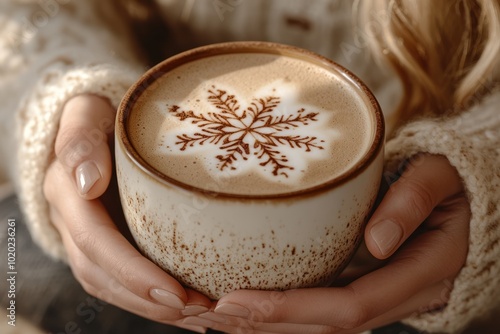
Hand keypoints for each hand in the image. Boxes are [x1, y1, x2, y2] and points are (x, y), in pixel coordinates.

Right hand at [43, 94, 212, 331]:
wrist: (93, 129)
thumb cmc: (98, 118)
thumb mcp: (86, 114)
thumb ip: (80, 140)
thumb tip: (86, 183)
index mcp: (67, 193)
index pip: (96, 242)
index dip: (132, 271)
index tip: (175, 291)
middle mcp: (72, 224)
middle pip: (105, 276)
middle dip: (150, 300)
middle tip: (199, 310)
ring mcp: (86, 239)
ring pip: (112, 288)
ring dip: (154, 308)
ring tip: (200, 315)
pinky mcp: (104, 246)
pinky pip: (121, 284)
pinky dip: (152, 301)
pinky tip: (187, 311)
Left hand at [190, 154, 469, 332]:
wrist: (461, 195)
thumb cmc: (449, 178)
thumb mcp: (438, 176)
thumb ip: (412, 202)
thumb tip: (375, 243)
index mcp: (422, 271)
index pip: (351, 306)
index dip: (294, 309)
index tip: (241, 301)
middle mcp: (400, 293)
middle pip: (330, 328)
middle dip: (271, 325)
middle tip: (214, 314)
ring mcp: (383, 293)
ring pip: (325, 327)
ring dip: (273, 326)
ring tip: (221, 318)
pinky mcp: (367, 284)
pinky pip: (325, 310)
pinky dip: (287, 313)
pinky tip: (252, 307)